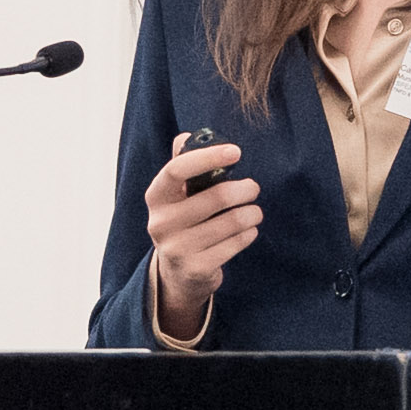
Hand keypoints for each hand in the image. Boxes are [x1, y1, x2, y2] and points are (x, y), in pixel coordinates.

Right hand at [144, 136, 261, 337]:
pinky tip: (248, 231)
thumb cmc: (184, 220)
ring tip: (254, 212)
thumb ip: (183, 162)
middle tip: (254, 188)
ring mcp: (177, 248)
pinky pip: (236, 244)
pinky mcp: (196, 269)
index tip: (235, 152)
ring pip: (232, 221)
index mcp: (156, 197)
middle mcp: (161, 223)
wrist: (177, 273)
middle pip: (216, 197)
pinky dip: (249, 234)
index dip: (208, 157)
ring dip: (252, 213)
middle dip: (245, 190)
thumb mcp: (178, 193)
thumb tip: (189, 135)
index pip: (176, 170)